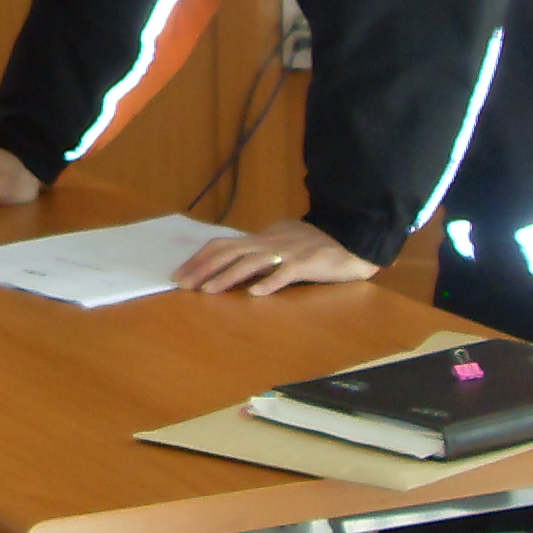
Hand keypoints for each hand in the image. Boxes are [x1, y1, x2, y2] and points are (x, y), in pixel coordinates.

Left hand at [173, 217, 378, 297]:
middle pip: (229, 252)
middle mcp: (269, 242)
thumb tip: (235, 262)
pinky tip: (255, 294)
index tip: (181, 274)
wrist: (351, 239)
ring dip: (228, 276)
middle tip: (182, 285)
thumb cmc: (316, 244)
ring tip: (208, 290)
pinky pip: (285, 273)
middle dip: (203, 268)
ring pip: (251, 262)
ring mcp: (287, 252)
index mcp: (262, 237)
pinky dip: (270, 283)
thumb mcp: (282, 241)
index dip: (199, 258)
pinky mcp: (307, 264)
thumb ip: (260, 251)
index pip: (223, 245)